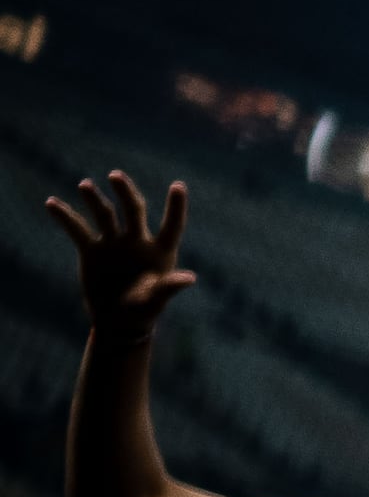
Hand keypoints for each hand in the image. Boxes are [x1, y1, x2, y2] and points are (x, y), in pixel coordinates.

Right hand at [39, 172, 195, 336]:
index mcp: (159, 252)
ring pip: (105, 215)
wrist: (117, 321)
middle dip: (125, 192)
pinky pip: (77, 229)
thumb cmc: (143, 312)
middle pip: (133, 210)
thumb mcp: (155, 300)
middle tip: (115, 176)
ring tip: (86, 185)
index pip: (171, 226)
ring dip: (94, 199)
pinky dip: (65, 217)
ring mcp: (113, 243)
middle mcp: (137, 241)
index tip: (179, 185)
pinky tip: (51, 203)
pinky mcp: (91, 250)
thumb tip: (189, 278)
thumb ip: (169, 287)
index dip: (176, 207)